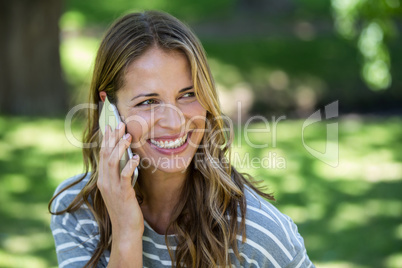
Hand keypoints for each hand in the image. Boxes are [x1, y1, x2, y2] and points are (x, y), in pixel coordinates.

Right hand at [98, 122, 143, 239]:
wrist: (125, 230)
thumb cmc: (125, 209)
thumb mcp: (119, 189)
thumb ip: (119, 174)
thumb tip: (127, 158)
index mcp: (103, 179)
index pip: (102, 155)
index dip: (106, 140)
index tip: (110, 126)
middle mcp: (105, 182)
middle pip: (106, 155)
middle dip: (112, 138)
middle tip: (119, 124)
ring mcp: (112, 188)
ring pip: (113, 162)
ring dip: (120, 147)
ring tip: (128, 136)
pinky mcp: (123, 194)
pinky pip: (124, 176)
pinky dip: (129, 165)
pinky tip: (135, 157)